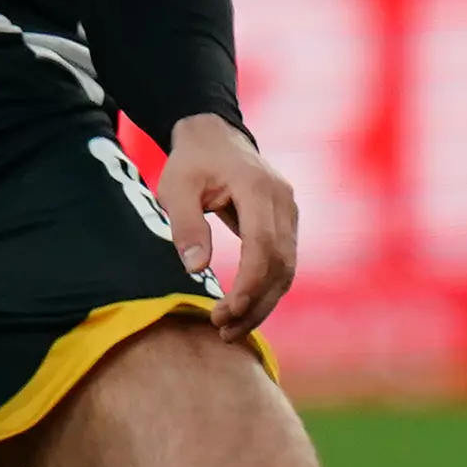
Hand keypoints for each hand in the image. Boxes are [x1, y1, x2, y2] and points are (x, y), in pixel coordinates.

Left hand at [157, 112, 298, 336]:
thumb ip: (186, 225)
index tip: (225, 312)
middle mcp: (283, 200)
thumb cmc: (192, 162)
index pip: (262, 245)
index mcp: (257, 187)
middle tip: (222, 330)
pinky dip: (267, 290)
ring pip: (287, 269)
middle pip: (281, 264)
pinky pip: (284, 263)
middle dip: (255, 303)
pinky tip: (244, 310)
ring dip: (263, 303)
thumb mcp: (175, 188)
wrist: (216, 136)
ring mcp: (290, 212)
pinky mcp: (288, 223)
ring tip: (231, 330)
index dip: (249, 284)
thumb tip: (196, 269)